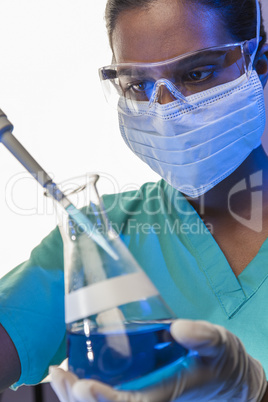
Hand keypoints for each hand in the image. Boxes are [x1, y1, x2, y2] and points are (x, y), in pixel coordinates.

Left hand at [50, 319, 266, 401]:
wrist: (226, 377)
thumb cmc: (222, 362)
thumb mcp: (219, 345)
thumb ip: (203, 336)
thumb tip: (178, 327)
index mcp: (164, 394)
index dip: (103, 401)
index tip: (83, 386)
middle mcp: (148, 399)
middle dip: (77, 397)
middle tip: (58, 373)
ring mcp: (141, 394)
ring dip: (75, 394)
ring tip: (57, 373)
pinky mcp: (139, 386)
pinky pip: (108, 394)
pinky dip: (85, 387)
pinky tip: (73, 371)